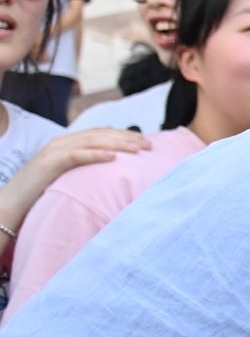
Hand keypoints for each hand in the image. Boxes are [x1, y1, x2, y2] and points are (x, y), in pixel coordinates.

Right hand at [19, 128, 149, 192]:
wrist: (11, 202)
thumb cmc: (41, 193)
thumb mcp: (68, 177)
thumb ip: (85, 170)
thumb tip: (112, 174)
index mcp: (66, 144)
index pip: (99, 134)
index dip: (122, 135)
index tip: (145, 141)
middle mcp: (61, 142)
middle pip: (99, 134)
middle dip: (126, 137)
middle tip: (149, 143)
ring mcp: (54, 150)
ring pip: (91, 141)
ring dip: (117, 144)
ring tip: (138, 148)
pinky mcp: (49, 163)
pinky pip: (76, 155)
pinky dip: (95, 155)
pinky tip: (113, 158)